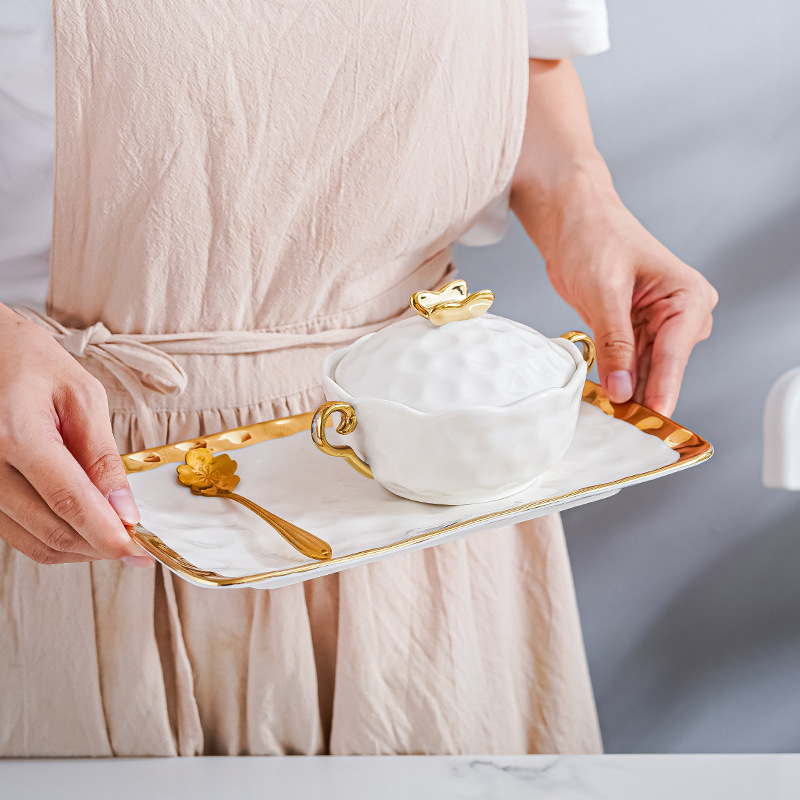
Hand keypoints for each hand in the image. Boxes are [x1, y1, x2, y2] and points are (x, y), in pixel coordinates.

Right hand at [0, 304, 152, 566]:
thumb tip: (125, 510)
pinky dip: (56, 539)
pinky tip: (85, 526)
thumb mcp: (82, 397)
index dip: (108, 534)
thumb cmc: (33, 364)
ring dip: (80, 549)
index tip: (141, 550)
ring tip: (115, 534)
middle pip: (51, 531)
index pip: (69, 502)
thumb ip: (103, 456)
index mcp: (17, 435)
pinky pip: (18, 535)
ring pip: (34, 543)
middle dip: (101, 546)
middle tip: (137, 544)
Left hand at [510, 59, 717, 416]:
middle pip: (663, 366)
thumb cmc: (592, 234)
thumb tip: (623, 388)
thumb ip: (615, 343)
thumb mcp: (602, 291)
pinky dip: (616, 378)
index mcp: (686, 295)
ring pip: (645, 369)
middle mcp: (680, 312)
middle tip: (626, 427)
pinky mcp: (633, 328)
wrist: (569, 216)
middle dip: (644, 395)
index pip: (675, 352)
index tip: (652, 419)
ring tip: (612, 419)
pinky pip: (628, 362)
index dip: (661, 388)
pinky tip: (605, 397)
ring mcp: (657, 322)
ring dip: (628, 391)